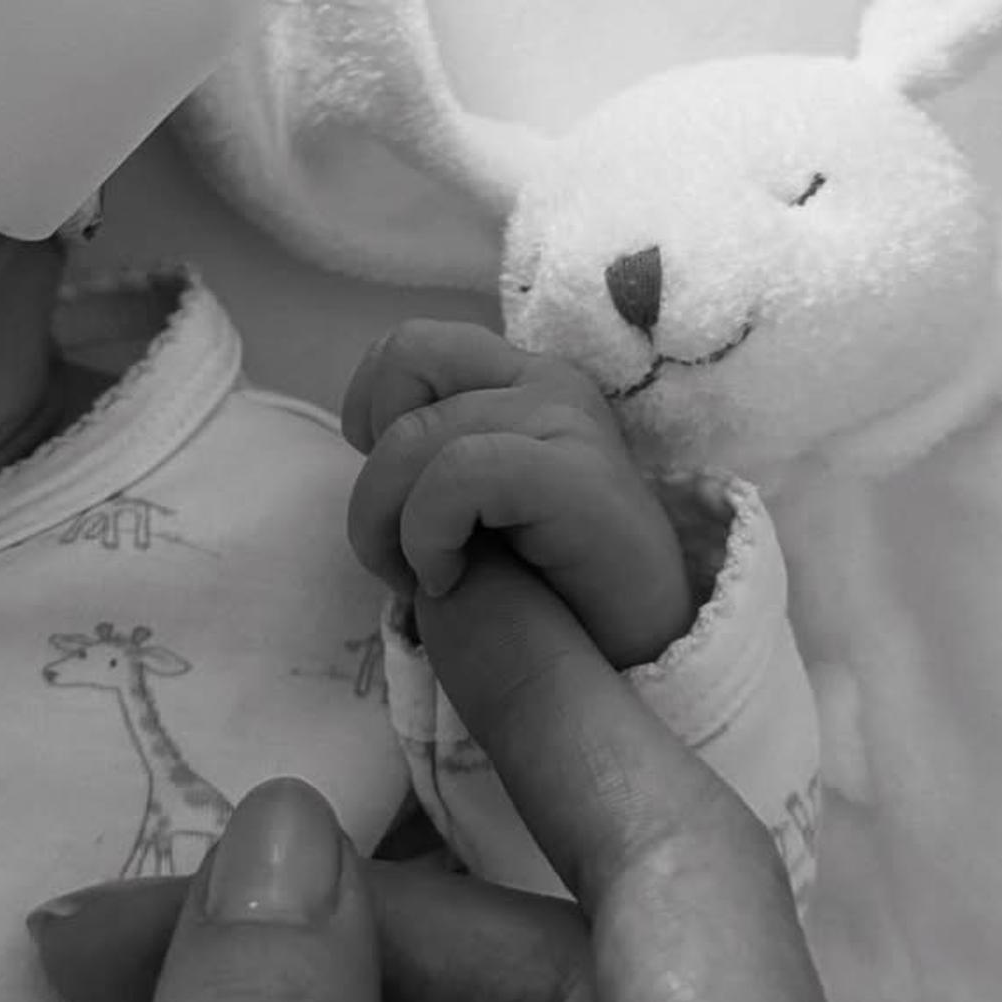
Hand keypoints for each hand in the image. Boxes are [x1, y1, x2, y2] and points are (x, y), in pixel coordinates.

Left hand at [342, 318, 694, 668]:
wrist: (634, 656)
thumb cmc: (544, 589)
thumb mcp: (469, 507)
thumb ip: (427, 457)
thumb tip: (367, 439)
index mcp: (520, 379)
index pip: (410, 344)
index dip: (369, 405)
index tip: (389, 491)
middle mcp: (547, 381)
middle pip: (408, 362)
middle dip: (372, 476)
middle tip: (400, 556)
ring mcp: (567, 420)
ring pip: (416, 434)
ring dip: (390, 526)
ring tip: (429, 580)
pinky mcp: (578, 475)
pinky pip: (459, 473)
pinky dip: (429, 534)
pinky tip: (449, 579)